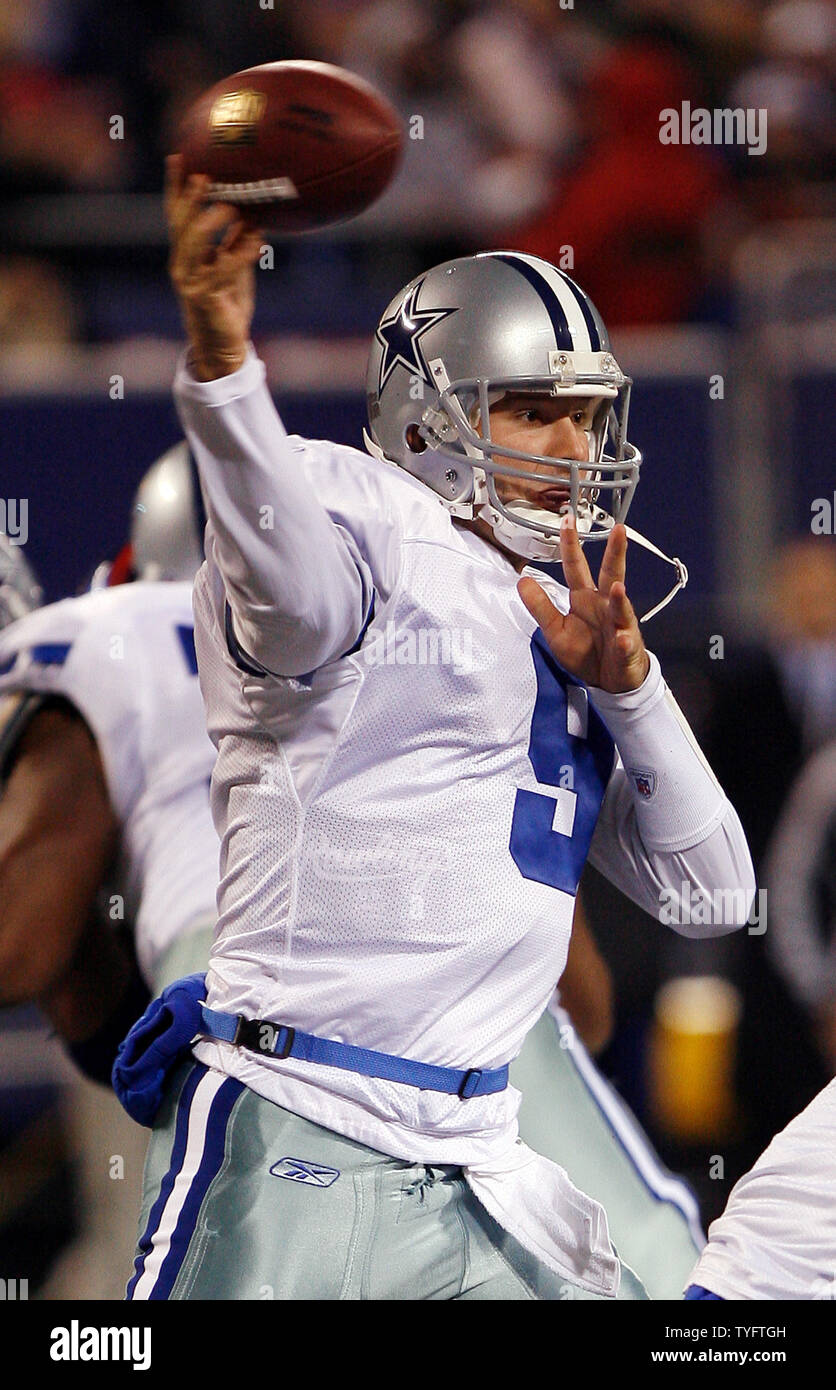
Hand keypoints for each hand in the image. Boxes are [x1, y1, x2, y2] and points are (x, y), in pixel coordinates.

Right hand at [165, 153, 263, 379]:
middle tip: (204, 176)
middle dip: (190, 199)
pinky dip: (241, 255)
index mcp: (185, 255)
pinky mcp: (204, 298)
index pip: (176, 215)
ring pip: (195, 245)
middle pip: (181, 225)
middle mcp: (182, 265)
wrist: (223, 347)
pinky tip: (258, 242)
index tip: (179, 157)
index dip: (176, 187)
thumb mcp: (234, 269)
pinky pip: (222, 270)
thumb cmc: (228, 305)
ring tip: (231, 207)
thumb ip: (238, 243)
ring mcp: (190, 282)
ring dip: (212, 224)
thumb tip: (255, 214)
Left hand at [517, 512, 649, 692]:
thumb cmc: (587, 651)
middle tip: (618, 530)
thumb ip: (541, 606)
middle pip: (611, 574)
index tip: (567, 520)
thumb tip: (522, 581)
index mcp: (585, 599)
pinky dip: (624, 640)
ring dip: (619, 598)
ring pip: (621, 607)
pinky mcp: (627, 646)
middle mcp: (605, 605)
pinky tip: (622, 637)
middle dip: (615, 552)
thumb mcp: (556, 630)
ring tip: (616, 588)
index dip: (571, 545)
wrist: (612, 680)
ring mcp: (619, 624)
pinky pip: (626, 642)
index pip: (576, 567)